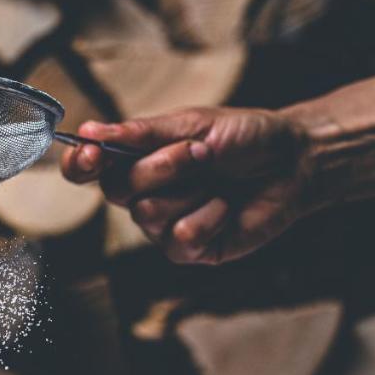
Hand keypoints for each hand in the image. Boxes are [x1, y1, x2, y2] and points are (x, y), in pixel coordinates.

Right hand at [60, 107, 313, 263]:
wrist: (293, 161)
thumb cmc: (243, 138)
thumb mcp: (191, 123)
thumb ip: (139, 133)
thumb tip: (89, 130)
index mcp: (135, 162)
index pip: (87, 170)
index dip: (81, 165)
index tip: (92, 154)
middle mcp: (141, 196)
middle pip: (117, 189)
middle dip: (162, 166)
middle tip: (199, 153)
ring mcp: (162, 227)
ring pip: (147, 214)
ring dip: (189, 189)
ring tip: (217, 181)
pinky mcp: (189, 250)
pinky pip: (180, 237)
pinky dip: (210, 216)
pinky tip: (226, 208)